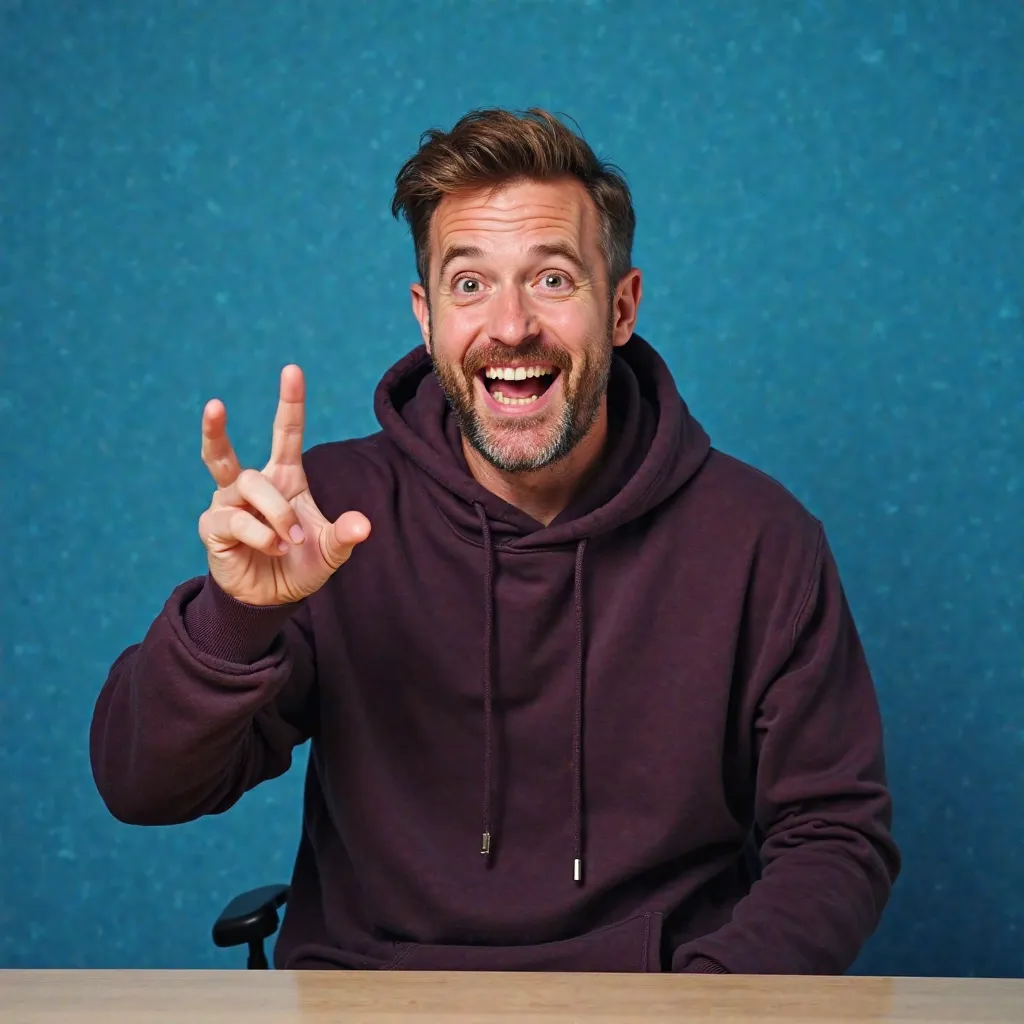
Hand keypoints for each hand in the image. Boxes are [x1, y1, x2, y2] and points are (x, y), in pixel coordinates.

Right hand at [197, 365, 370, 605]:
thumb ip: (345, 536)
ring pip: (247, 488)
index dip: (289, 402)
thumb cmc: (299, 566)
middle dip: (249, 468)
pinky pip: (234, 520)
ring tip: (287, 542)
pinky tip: (272, 549)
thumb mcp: (330, 552)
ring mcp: (228, 502)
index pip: (286, 432)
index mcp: (285, 478)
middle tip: (258, 467)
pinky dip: (260, 537)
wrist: (271, 600)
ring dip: (274, 517)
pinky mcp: (213, 525)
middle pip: (248, 464)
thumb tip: (363, 525)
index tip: (292, 369)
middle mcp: (253, 484)